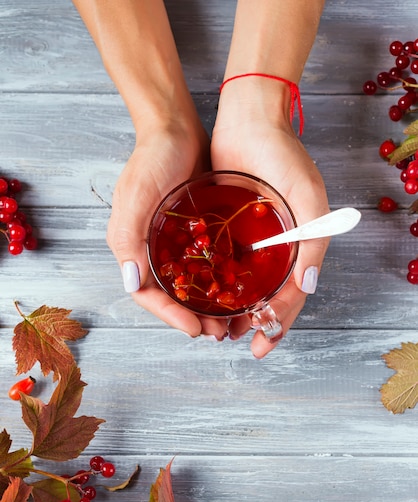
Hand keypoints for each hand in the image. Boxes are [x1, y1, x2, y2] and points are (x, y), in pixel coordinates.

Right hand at [107, 120, 229, 339]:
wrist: (176, 127)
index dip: (169, 316)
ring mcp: (172, 242)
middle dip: (192, 317)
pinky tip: (234, 288)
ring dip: (206, 305)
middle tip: (218, 332)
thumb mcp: (137, 196)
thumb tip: (132, 283)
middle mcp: (150, 249)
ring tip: (228, 319)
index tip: (195, 328)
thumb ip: (129, 238)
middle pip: (169, 296)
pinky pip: (202, 264)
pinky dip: (215, 281)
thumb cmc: (153, 158)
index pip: (147, 294)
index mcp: (131, 246)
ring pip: (187, 285)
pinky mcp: (192, 231)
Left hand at [211, 115, 328, 357]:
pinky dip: (216, 280)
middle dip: (251, 323)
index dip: (278, 324)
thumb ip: (313, 241)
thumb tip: (309, 287)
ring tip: (215, 326)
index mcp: (299, 246)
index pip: (291, 296)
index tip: (261, 346)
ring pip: (242, 284)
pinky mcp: (228, 225)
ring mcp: (251, 238)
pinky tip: (203, 294)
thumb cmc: (285, 157)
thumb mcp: (309, 198)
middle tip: (232, 340)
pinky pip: (223, 260)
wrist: (251, 118)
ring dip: (232, 308)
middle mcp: (275, 247)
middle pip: (264, 296)